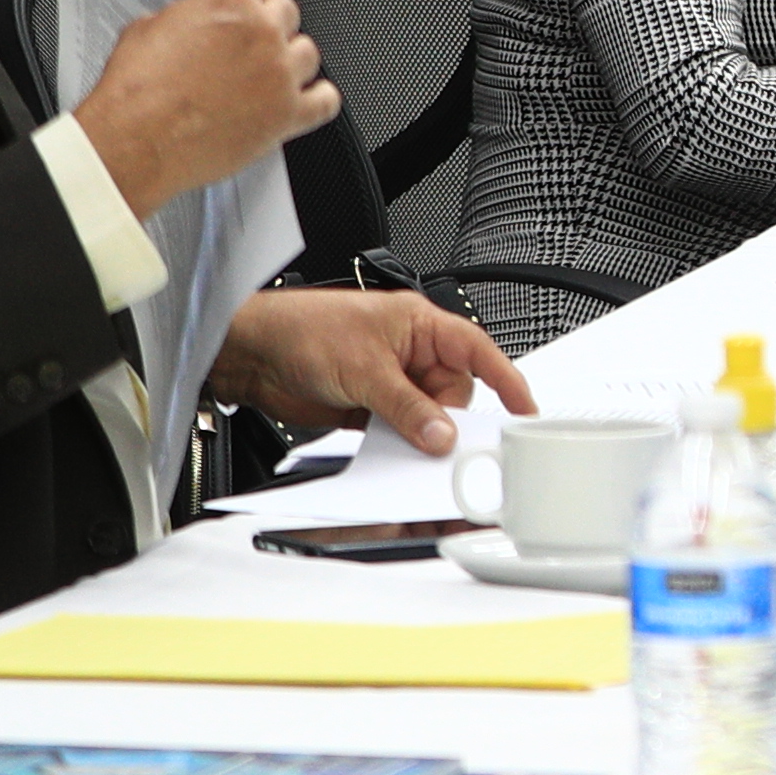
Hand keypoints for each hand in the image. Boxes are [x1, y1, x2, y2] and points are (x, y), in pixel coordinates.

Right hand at [72, 0, 335, 214]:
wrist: (136, 141)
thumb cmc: (136, 92)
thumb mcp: (147, 29)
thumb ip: (185, 15)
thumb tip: (192, 19)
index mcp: (229, 3)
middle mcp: (262, 33)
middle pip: (286, 10)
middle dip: (267, 22)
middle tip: (249, 41)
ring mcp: (279, 73)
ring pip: (308, 52)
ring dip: (290, 59)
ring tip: (267, 73)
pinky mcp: (288, 114)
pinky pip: (326, 100)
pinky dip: (317, 99)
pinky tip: (302, 99)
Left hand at [208, 287, 531, 456]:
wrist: (251, 352)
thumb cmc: (301, 330)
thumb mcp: (365, 370)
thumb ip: (407, 407)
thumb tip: (441, 434)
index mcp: (420, 326)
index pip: (477, 351)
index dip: (507, 380)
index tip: (524, 411)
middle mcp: (410, 352)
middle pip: (454, 394)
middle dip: (447, 419)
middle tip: (439, 441)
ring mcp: (390, 381)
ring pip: (427, 416)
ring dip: (419, 433)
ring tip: (404, 443)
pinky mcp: (370, 407)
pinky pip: (400, 430)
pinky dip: (399, 443)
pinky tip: (389, 448)